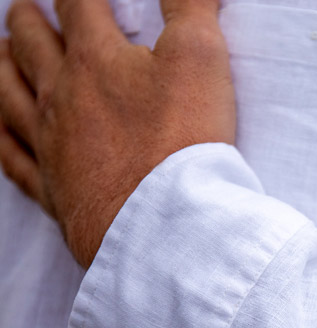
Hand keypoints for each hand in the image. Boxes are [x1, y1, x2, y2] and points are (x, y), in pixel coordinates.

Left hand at [0, 0, 234, 267]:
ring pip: (9, 96)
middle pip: (33, 46)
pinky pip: (14, 160)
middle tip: (25, 11)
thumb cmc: (183, 140)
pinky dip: (1, 141)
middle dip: (31, 22)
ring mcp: (51, 145)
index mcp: (96, 60)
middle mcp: (61, 97)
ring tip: (0, 55)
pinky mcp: (54, 190)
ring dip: (2, 69)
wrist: (164, 221)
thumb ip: (190, 7)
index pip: (77, 5)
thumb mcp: (201, 59)